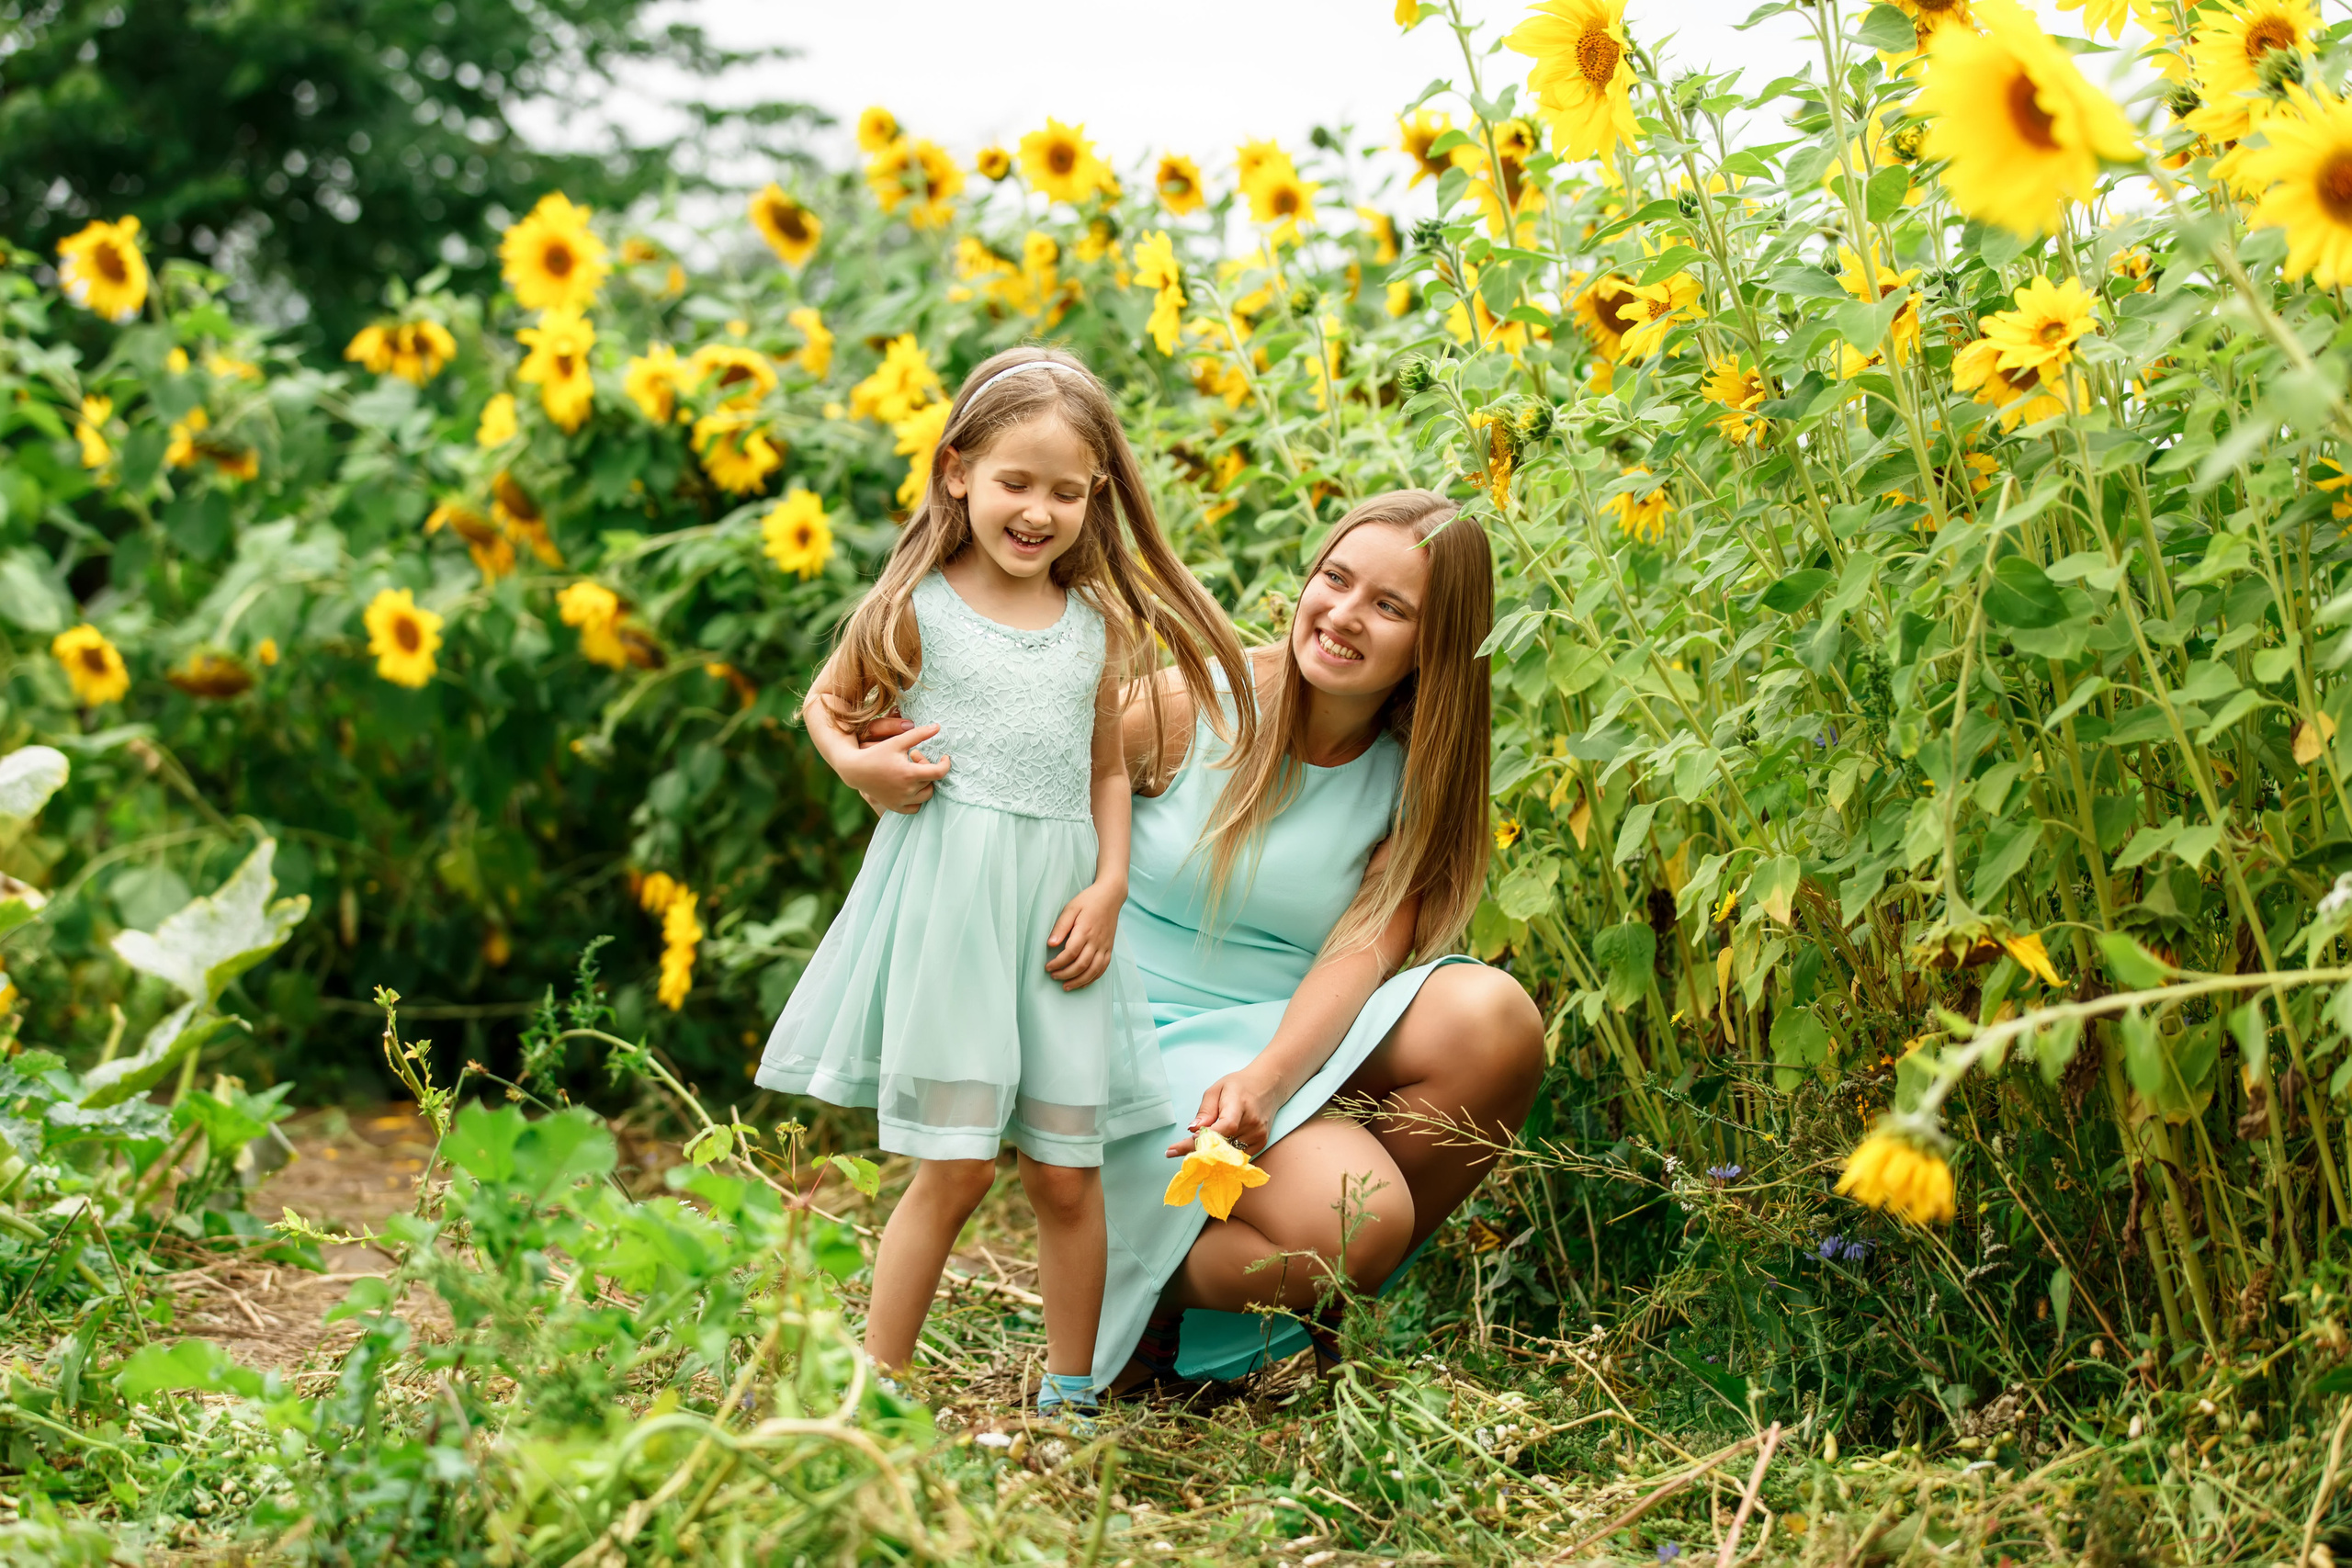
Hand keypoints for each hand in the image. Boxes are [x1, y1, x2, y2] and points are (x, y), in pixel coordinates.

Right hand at [838, 719, 948, 814]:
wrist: (855, 770)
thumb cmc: (877, 753)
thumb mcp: (898, 741)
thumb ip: (919, 734)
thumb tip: (938, 727)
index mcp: (909, 774)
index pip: (939, 773)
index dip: (946, 764)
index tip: (944, 757)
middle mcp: (907, 790)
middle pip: (932, 783)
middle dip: (928, 769)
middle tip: (915, 758)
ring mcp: (902, 801)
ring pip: (926, 795)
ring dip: (925, 783)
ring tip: (912, 771)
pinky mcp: (896, 807)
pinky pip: (916, 807)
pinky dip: (917, 798)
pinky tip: (909, 785)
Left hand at [1045, 877, 1122, 991]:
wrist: (1111, 896)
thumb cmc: (1088, 901)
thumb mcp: (1071, 908)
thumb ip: (1061, 926)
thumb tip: (1050, 944)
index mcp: (1085, 930)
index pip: (1070, 953)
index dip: (1058, 963)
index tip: (1048, 966)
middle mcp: (1096, 940)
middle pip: (1082, 964)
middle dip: (1066, 974)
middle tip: (1054, 976)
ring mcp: (1105, 946)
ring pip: (1093, 970)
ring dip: (1079, 981)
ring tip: (1066, 986)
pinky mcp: (1109, 948)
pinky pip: (1103, 968)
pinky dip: (1093, 978)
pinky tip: (1083, 983)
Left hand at [1167, 1067, 1277, 1158]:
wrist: (1269, 1086)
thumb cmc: (1239, 1086)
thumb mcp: (1216, 1089)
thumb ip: (1205, 1110)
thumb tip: (1192, 1129)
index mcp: (1239, 1104)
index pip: (1224, 1127)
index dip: (1202, 1140)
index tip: (1177, 1147)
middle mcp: (1252, 1122)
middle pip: (1222, 1144)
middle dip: (1198, 1149)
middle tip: (1175, 1150)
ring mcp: (1258, 1135)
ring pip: (1228, 1153)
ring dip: (1211, 1153)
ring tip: (1196, 1146)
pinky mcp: (1261, 1143)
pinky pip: (1237, 1156)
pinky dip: (1224, 1155)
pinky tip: (1215, 1147)